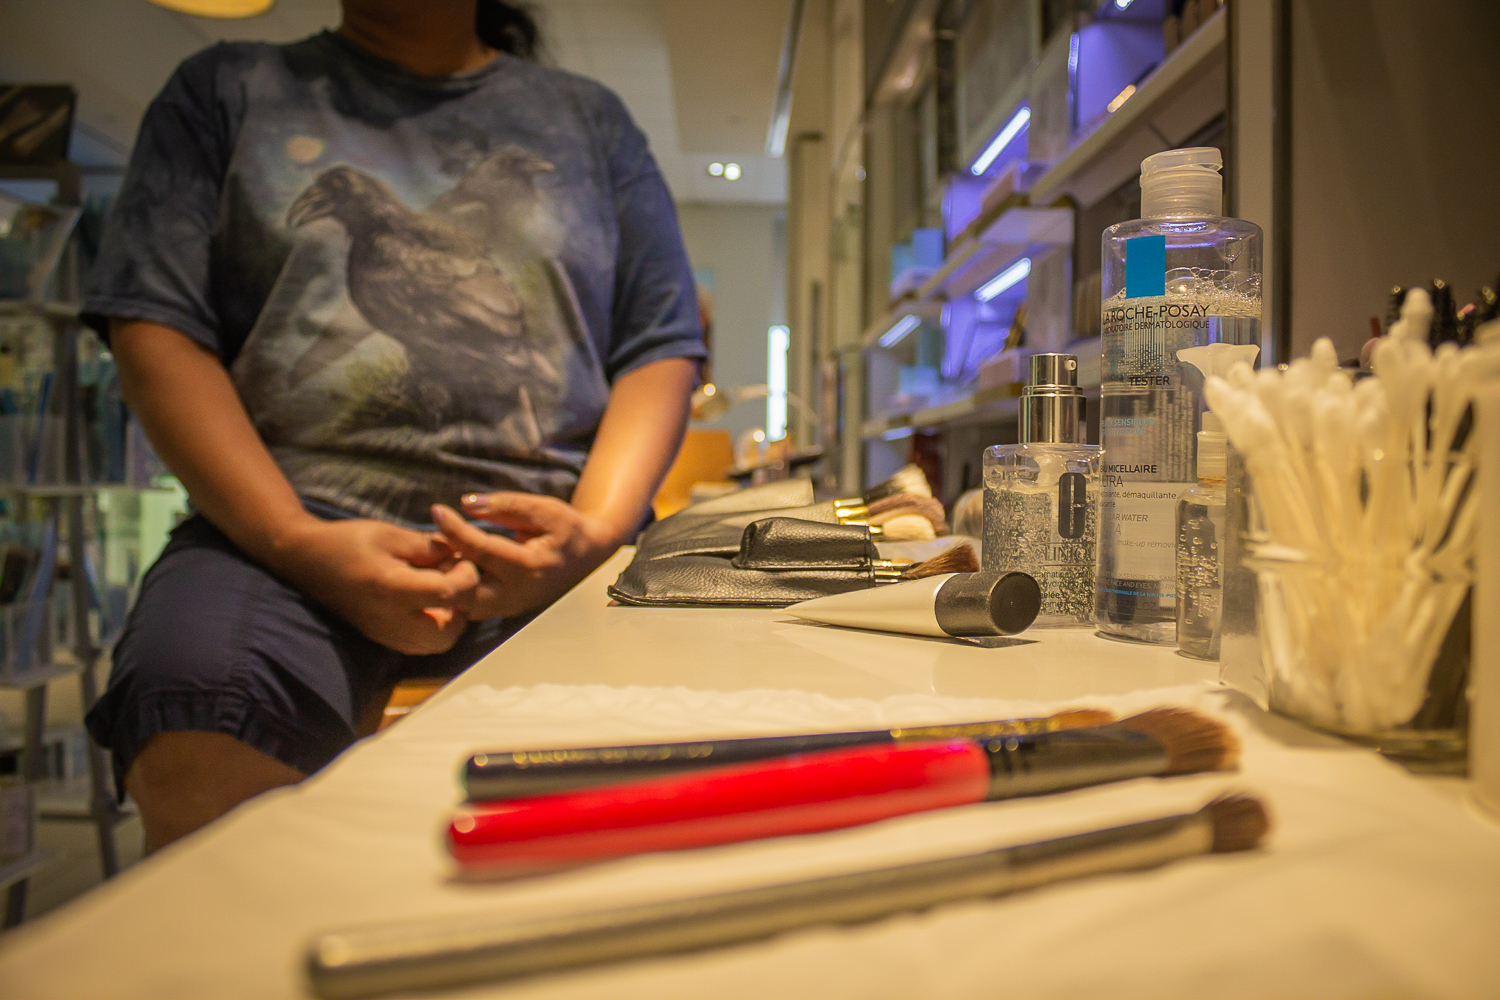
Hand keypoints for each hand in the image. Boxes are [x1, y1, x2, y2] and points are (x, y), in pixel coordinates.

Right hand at [266, 517, 478, 655]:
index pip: (447, 594)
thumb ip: (429, 547)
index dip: (466, 577)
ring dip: (451, 620)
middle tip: (457, 581)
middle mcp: (390, 620)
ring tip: (444, 591)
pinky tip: (428, 602)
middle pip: (448, 633)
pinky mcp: (382, 638)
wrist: (306, 559)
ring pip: (437, 644)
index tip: (462, 559)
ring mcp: (385, 634)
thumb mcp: (391, 535)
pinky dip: (435, 628)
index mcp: (392, 589)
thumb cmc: (348, 541)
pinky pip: (420, 645)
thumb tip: (460, 553)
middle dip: (463, 607)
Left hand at [429, 493, 624, 619]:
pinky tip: (452, 564)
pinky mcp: (504, 611)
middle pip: (466, 589)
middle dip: (445, 567)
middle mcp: (518, 594)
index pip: (481, 549)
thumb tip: (466, 504)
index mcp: (530, 567)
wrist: (589, 556)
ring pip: (464, 604)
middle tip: (433, 540)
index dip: (455, 529)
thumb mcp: (544, 509)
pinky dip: (457, 587)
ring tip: (439, 552)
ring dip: (449, 580)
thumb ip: (506, 506)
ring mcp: (510, 608)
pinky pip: (470, 605)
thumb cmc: (567, 529)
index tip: (437, 510)